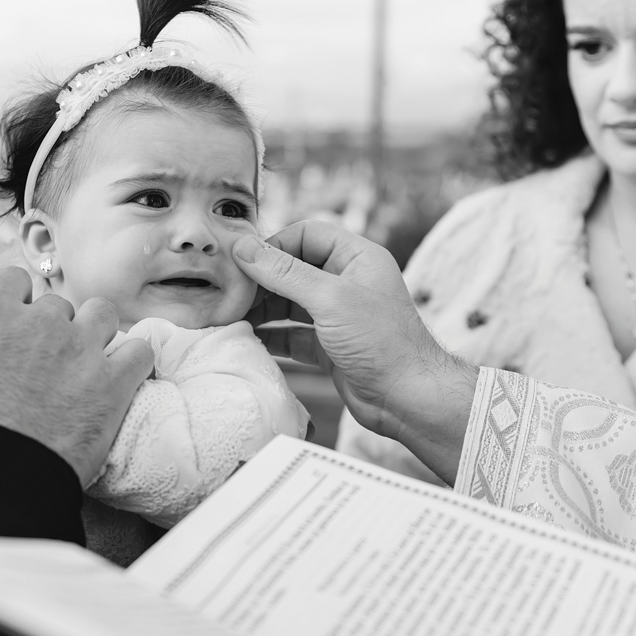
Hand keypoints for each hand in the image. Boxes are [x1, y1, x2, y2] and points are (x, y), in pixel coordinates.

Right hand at [0, 268, 153, 486]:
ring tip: (90, 362)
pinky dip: (133, 362)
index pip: (14, 280)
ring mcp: (79, 347)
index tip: (22, 322)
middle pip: (58, 305)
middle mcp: (38, 322)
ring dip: (96, 332)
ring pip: (101, 313)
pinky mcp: (113, 380)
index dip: (20, 301)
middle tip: (51, 363)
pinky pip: (139, 352)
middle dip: (56, 329)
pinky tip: (123, 378)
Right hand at [234, 222, 476, 483]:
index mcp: (356, 258)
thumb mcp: (329, 299)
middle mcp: (346, 282)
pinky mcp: (328, 347)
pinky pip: (291, 334)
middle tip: (227, 293)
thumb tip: (243, 248)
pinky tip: (247, 340)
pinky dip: (270, 336)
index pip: (305, 235)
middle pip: (292, 270)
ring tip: (229, 317)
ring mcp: (336, 316)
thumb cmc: (381, 342)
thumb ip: (283, 272)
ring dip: (260, 309)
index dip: (273, 245)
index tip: (241, 262)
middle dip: (260, 281)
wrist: (408, 400)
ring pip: (288, 303)